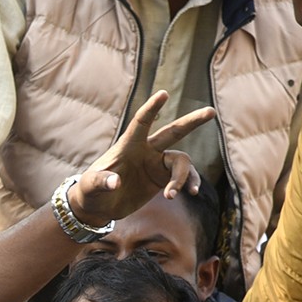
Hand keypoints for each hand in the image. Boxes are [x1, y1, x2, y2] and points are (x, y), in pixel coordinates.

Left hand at [68, 92, 216, 228]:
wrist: (99, 207)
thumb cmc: (91, 192)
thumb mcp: (90, 187)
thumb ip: (101, 182)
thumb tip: (115, 182)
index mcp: (128, 145)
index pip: (141, 122)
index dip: (152, 109)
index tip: (163, 94)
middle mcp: (146, 150)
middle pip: (173, 131)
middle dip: (192, 122)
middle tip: (210, 112)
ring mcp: (156, 164)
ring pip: (181, 161)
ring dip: (182, 177)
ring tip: (170, 195)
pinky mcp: (162, 178)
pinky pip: (184, 177)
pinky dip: (189, 183)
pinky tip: (191, 193)